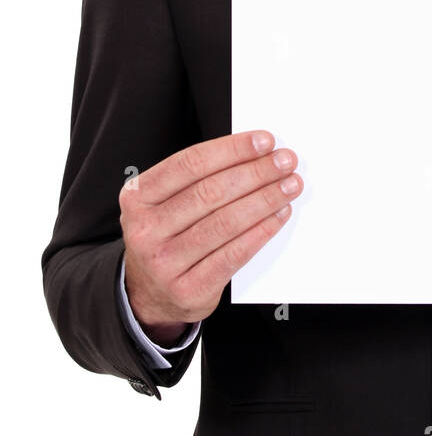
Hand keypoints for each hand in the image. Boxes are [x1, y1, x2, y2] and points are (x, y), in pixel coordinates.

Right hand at [119, 131, 302, 340]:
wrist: (148, 294)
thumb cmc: (164, 237)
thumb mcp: (162, 202)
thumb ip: (196, 179)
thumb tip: (254, 154)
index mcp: (138, 196)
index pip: (191, 163)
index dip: (233, 149)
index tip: (265, 142)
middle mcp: (146, 229)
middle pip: (211, 191)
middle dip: (256, 172)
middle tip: (285, 162)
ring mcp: (164, 262)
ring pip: (226, 222)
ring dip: (265, 199)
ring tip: (289, 186)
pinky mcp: (188, 289)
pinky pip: (234, 254)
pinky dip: (262, 231)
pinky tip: (278, 216)